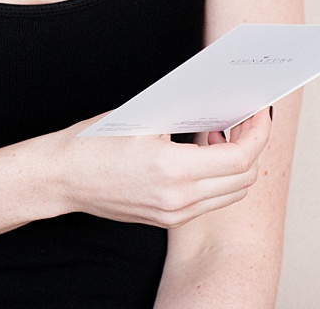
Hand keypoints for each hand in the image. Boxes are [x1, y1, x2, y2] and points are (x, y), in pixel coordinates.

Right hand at [41, 108, 270, 228]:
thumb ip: (184, 111)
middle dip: (251, 145)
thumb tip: (221, 98)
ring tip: (217, 134)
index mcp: (172, 170)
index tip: (259, 112)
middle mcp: (178, 199)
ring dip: (236, 164)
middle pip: (244, 178)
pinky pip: (210, 201)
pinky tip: (200, 153)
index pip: (240, 157)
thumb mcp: (141, 117)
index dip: (257, 132)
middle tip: (242, 118)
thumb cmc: (92, 141)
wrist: (60, 177)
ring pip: (231, 193)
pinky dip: (217, 177)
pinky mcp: (166, 220)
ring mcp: (173, 214)